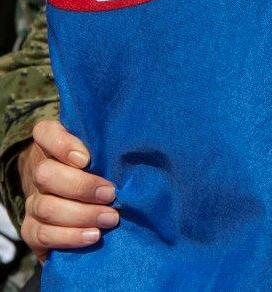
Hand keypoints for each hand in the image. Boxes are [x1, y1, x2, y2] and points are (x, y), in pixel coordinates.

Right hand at [18, 120, 117, 258]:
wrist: (78, 201)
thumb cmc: (101, 169)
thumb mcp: (104, 153)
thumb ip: (110, 148)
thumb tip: (140, 153)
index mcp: (52, 146)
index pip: (46, 133)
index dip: (62, 144)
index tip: (86, 159)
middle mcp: (38, 172)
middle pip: (45, 175)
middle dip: (81, 186)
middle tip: (111, 194)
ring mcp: (33, 203)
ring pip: (46, 208)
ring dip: (82, 214)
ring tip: (111, 218)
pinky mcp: (32, 230)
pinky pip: (41, 235)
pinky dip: (69, 237)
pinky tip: (93, 235)